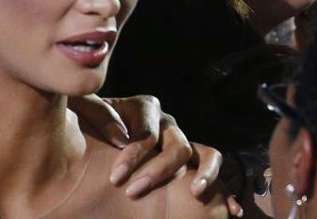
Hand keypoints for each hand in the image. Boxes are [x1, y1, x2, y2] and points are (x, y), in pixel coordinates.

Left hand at [69, 93, 240, 214]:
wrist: (89, 134)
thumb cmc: (86, 121)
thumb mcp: (85, 108)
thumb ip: (95, 111)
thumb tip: (120, 136)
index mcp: (144, 108)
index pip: (147, 132)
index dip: (133, 154)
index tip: (116, 177)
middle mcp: (167, 123)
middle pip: (176, 144)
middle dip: (158, 170)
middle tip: (134, 191)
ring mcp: (180, 141)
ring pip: (204, 152)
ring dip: (203, 173)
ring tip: (195, 192)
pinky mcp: (187, 162)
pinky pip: (213, 170)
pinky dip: (224, 189)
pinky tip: (232, 208)